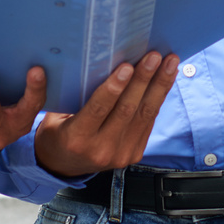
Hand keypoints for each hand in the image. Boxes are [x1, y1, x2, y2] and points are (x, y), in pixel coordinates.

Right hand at [35, 52, 179, 177]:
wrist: (64, 167)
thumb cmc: (58, 133)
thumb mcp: (54, 116)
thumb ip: (71, 95)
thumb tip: (83, 63)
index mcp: (77, 139)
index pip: (98, 109)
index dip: (114, 87)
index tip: (126, 66)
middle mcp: (101, 150)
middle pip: (127, 110)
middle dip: (143, 80)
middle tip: (154, 56)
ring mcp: (120, 154)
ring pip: (144, 115)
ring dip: (159, 86)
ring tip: (169, 62)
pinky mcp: (134, 154)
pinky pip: (149, 121)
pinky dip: (159, 98)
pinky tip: (166, 79)